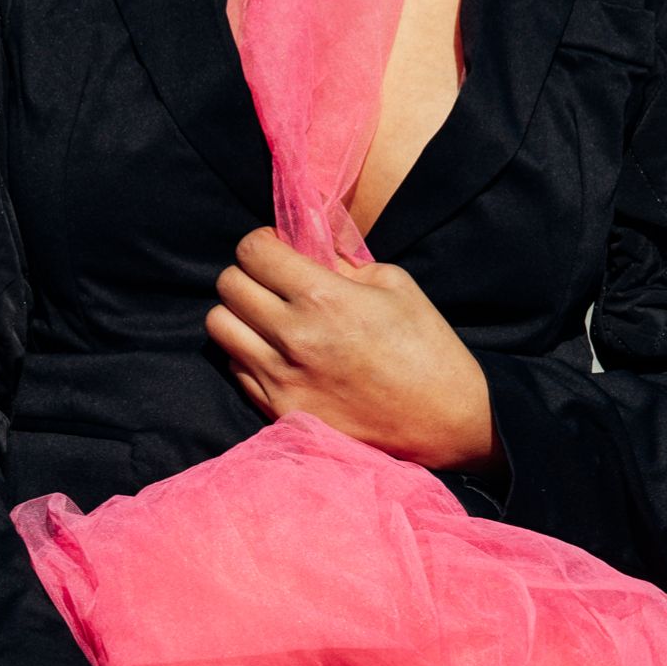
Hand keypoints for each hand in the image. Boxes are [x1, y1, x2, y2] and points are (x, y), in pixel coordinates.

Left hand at [206, 228, 497, 468]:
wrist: (447, 422)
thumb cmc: (428, 348)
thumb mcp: (396, 284)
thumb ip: (342, 261)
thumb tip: (305, 246)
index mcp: (324, 298)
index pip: (252, 252)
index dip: (261, 243)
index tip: (277, 249)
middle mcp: (294, 338)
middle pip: (227, 286)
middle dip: (247, 274)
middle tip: (271, 282)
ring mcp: (282, 379)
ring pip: (219, 328)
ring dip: (239, 315)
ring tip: (268, 318)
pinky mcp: (281, 411)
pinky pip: (237, 369)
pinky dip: (249, 354)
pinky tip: (280, 354)